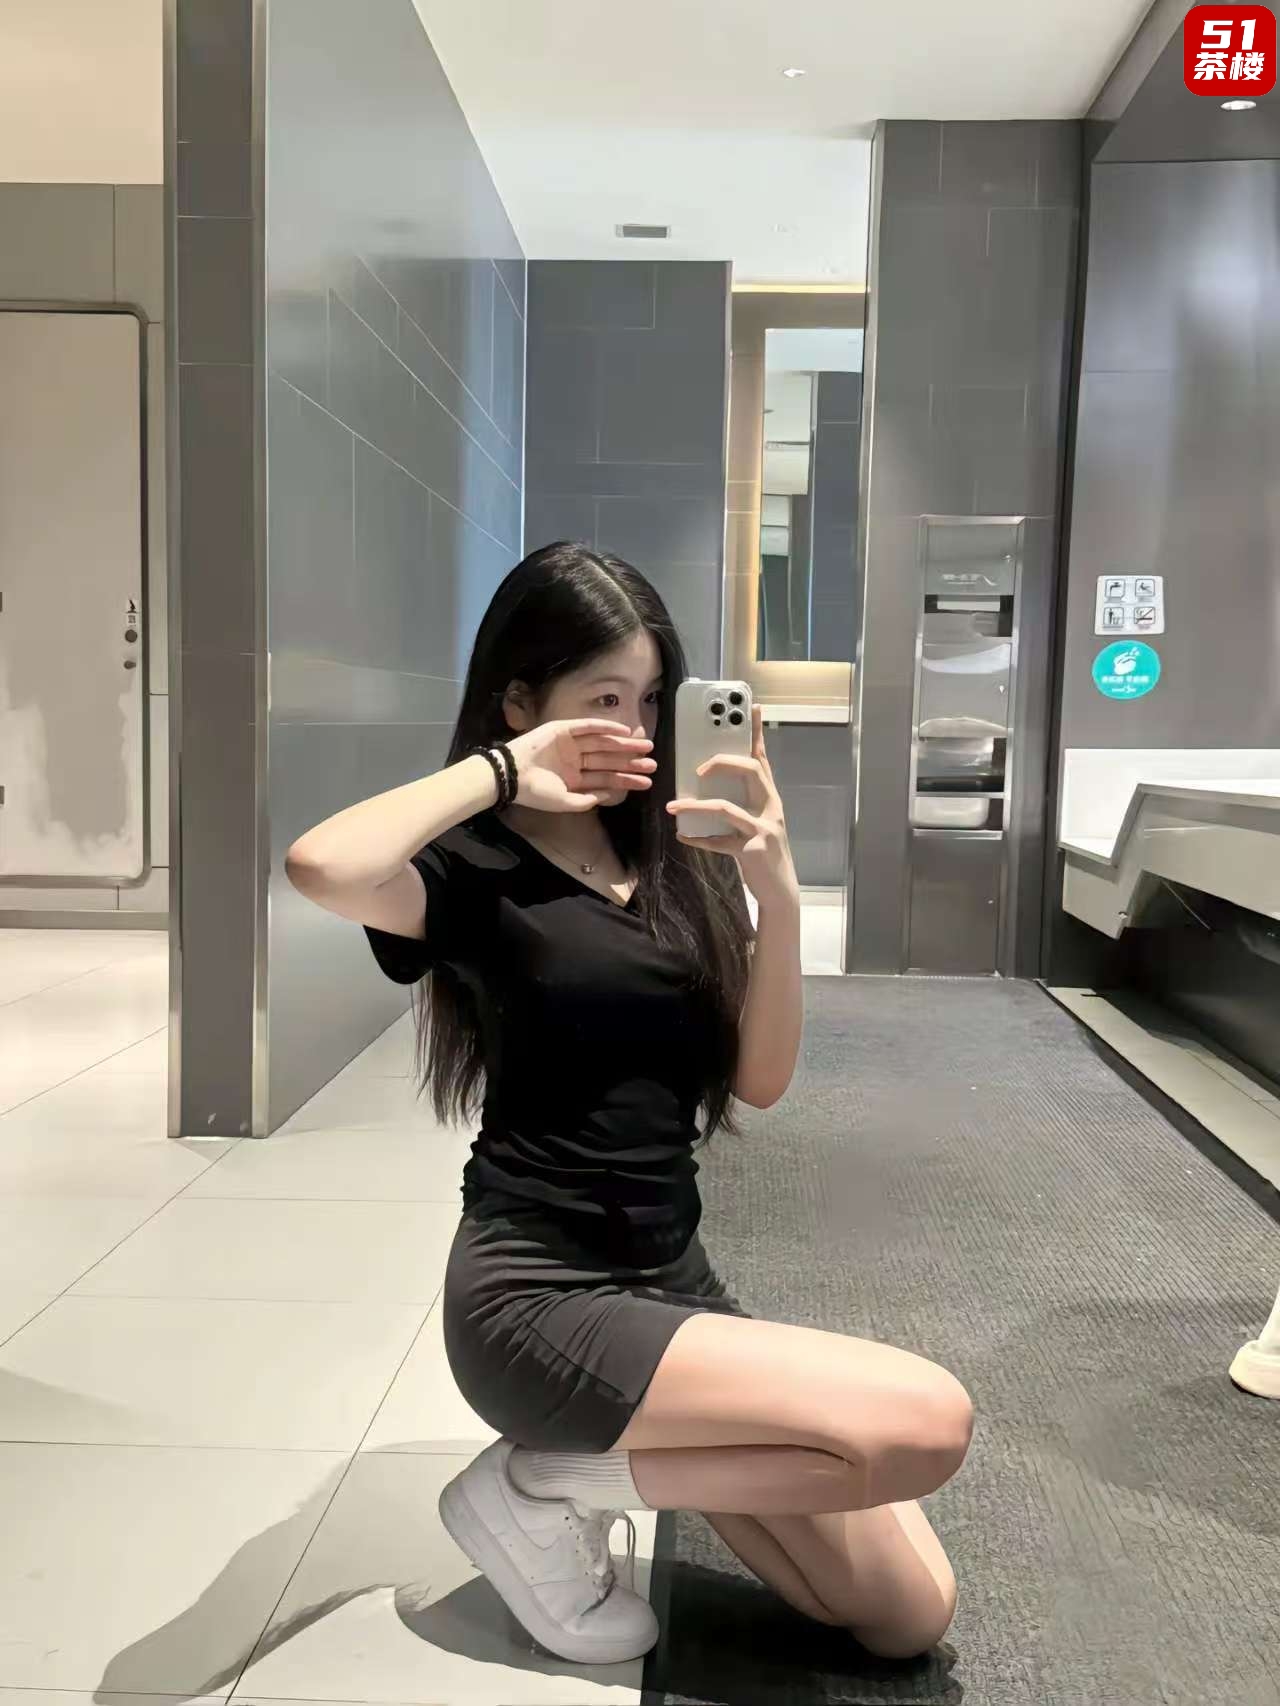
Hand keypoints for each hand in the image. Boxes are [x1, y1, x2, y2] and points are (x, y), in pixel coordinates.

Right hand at [505, 719, 655, 812]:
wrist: (512, 776)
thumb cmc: (535, 793)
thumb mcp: (564, 802)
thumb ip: (586, 800)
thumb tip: (607, 797)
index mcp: (576, 779)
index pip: (606, 778)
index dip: (627, 779)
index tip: (647, 781)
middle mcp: (576, 760)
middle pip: (609, 760)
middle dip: (630, 762)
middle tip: (653, 763)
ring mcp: (570, 744)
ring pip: (603, 743)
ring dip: (624, 745)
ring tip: (646, 747)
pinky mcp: (563, 729)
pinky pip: (588, 726)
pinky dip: (606, 727)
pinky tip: (624, 731)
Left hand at [667, 706, 798, 911]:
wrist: (781, 890)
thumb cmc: (765, 853)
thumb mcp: (757, 822)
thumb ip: (740, 803)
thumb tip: (706, 786)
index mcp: (770, 798)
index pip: (763, 758)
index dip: (756, 732)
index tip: (750, 707)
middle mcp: (771, 808)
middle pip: (751, 771)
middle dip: (724, 762)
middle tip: (698, 769)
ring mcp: (764, 829)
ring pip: (727, 808)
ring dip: (696, 806)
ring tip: (674, 806)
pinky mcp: (752, 851)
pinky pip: (719, 842)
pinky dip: (698, 839)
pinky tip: (682, 836)